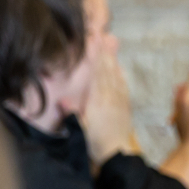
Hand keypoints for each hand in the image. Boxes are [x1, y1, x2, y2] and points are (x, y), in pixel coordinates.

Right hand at [80, 45, 137, 165]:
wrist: (118, 154)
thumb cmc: (96, 143)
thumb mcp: (81, 129)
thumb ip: (73, 114)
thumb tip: (62, 100)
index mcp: (98, 101)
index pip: (97, 73)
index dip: (95, 56)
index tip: (94, 40)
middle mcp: (110, 97)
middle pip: (107, 70)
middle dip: (105, 52)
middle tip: (103, 34)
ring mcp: (119, 100)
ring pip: (116, 75)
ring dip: (113, 59)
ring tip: (111, 44)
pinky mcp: (125, 106)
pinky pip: (123, 86)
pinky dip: (121, 74)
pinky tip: (119, 67)